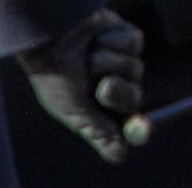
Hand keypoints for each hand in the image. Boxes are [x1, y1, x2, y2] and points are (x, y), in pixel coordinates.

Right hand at [16, 7, 144, 164]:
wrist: (50, 35)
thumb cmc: (55, 75)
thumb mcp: (73, 109)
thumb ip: (98, 130)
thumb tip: (119, 155)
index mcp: (100, 110)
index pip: (128, 125)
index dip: (138, 129)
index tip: (140, 129)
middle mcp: (115, 87)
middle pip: (135, 97)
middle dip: (117, 92)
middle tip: (101, 86)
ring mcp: (123, 62)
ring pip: (135, 68)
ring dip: (109, 62)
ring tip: (88, 56)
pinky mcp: (128, 39)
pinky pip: (134, 44)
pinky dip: (113, 40)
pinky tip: (97, 38)